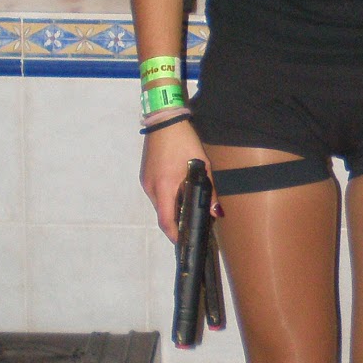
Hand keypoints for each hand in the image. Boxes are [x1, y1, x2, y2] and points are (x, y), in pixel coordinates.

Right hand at [140, 118, 214, 241]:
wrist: (165, 119)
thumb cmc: (184, 141)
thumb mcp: (202, 164)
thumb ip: (209, 190)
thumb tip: (216, 212)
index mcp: (163, 187)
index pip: (166, 221)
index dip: (175, 235)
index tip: (184, 242)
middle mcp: (151, 187)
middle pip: (162, 214)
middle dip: (175, 222)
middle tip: (190, 226)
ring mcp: (146, 180)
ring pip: (159, 204)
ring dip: (171, 208)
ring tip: (187, 209)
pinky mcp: (146, 174)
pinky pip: (156, 193)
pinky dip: (167, 197)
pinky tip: (178, 192)